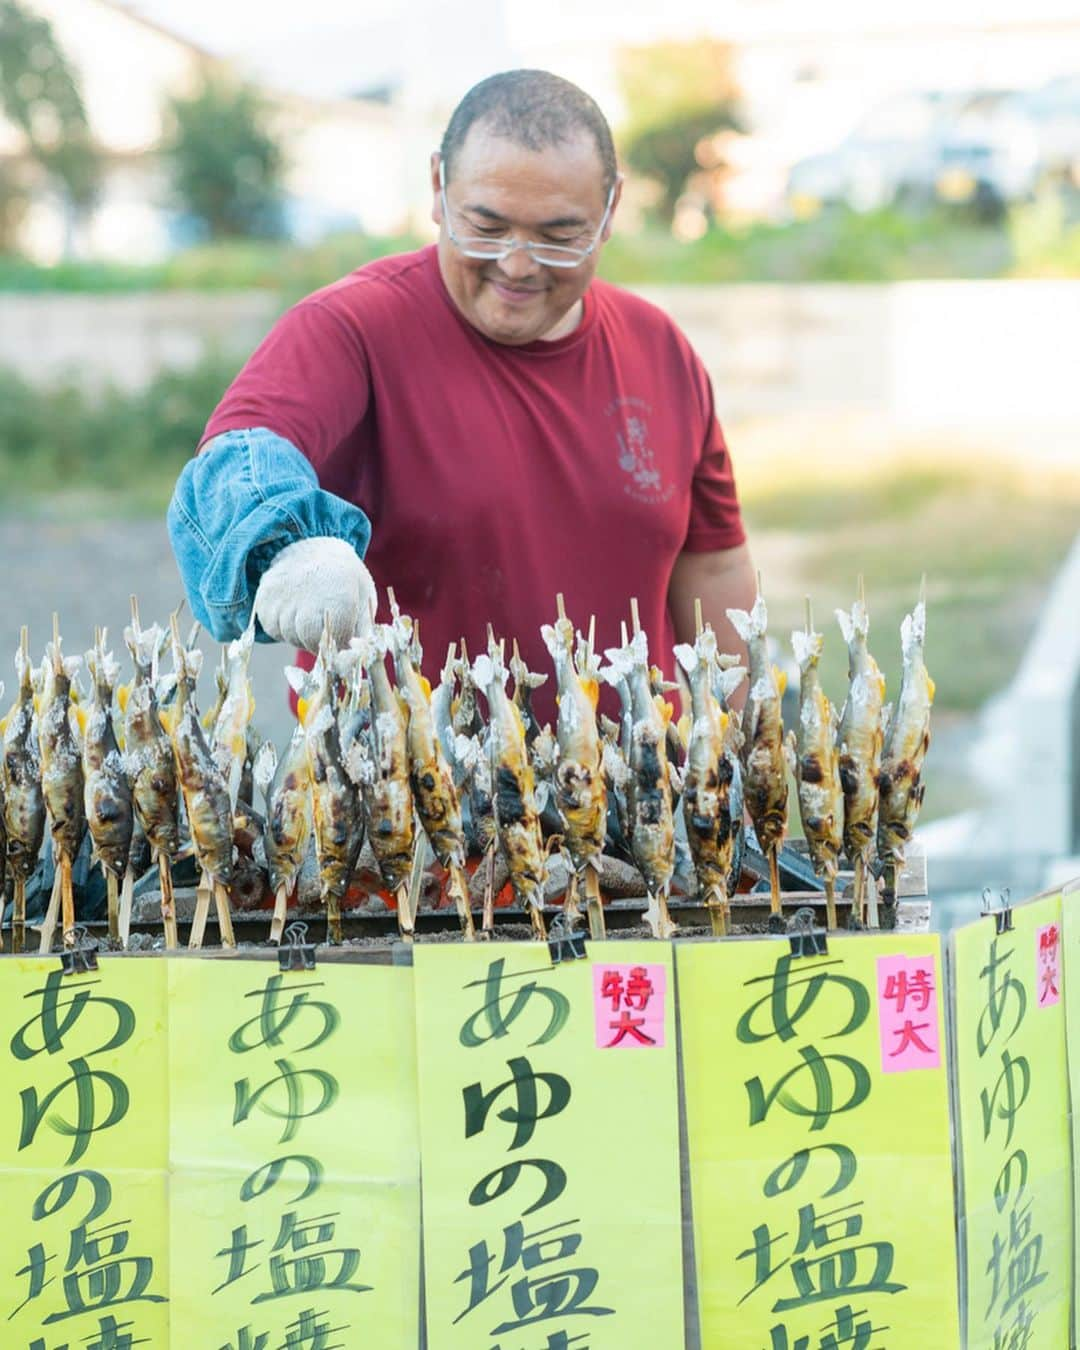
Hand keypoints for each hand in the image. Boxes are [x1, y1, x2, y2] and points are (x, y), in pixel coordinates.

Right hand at [254, 537, 375, 651]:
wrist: (312, 546)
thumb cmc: (344, 578)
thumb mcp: (363, 598)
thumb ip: (363, 631)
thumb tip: (355, 656)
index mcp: (339, 595)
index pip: (337, 640)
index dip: (341, 644)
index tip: (344, 637)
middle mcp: (307, 595)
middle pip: (310, 640)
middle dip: (320, 641)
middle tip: (326, 623)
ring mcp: (282, 596)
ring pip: (290, 636)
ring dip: (301, 634)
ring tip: (310, 611)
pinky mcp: (264, 598)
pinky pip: (273, 629)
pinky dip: (284, 627)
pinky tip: (294, 609)